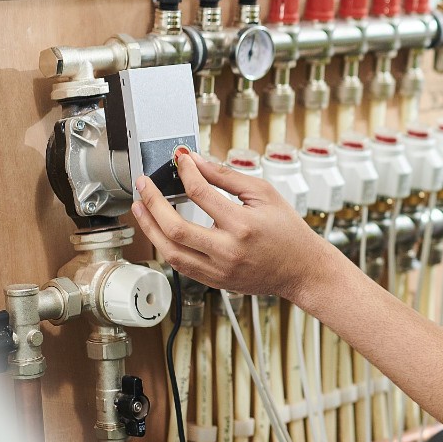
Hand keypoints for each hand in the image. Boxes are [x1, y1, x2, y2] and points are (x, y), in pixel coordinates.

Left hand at [130, 151, 342, 300]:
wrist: (302, 268)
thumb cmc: (288, 231)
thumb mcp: (265, 194)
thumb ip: (227, 176)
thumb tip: (196, 162)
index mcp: (243, 226)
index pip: (201, 193)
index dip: (185, 173)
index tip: (179, 160)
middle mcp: (228, 250)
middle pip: (175, 228)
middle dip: (153, 202)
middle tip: (144, 185)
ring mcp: (219, 270)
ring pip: (170, 251)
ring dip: (149, 227)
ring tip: (140, 208)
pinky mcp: (215, 280)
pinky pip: (180, 264)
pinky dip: (166, 245)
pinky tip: (159, 230)